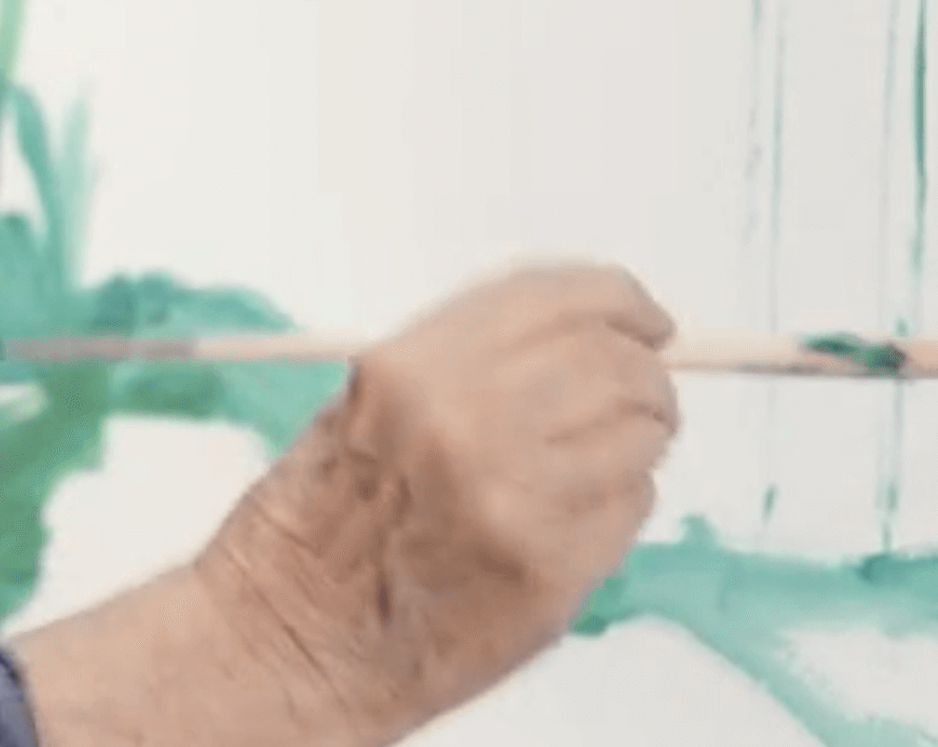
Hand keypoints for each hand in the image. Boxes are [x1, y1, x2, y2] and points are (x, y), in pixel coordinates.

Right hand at [195, 261, 680, 742]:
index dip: (622, 301)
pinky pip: (630, 509)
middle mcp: (465, 424)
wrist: (291, 638)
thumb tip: (586, 337)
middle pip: (616, 364)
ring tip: (591, 468)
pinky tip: (565, 522)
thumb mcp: (368, 402)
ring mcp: (512, 500)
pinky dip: (617, 507)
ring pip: (638, 436)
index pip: (558, 299)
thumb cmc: (320, 528)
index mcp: (413, 369)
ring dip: (634, 445)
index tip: (647, 319)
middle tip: (641, 400)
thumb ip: (468, 361)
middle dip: (644, 379)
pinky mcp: (547, 571)